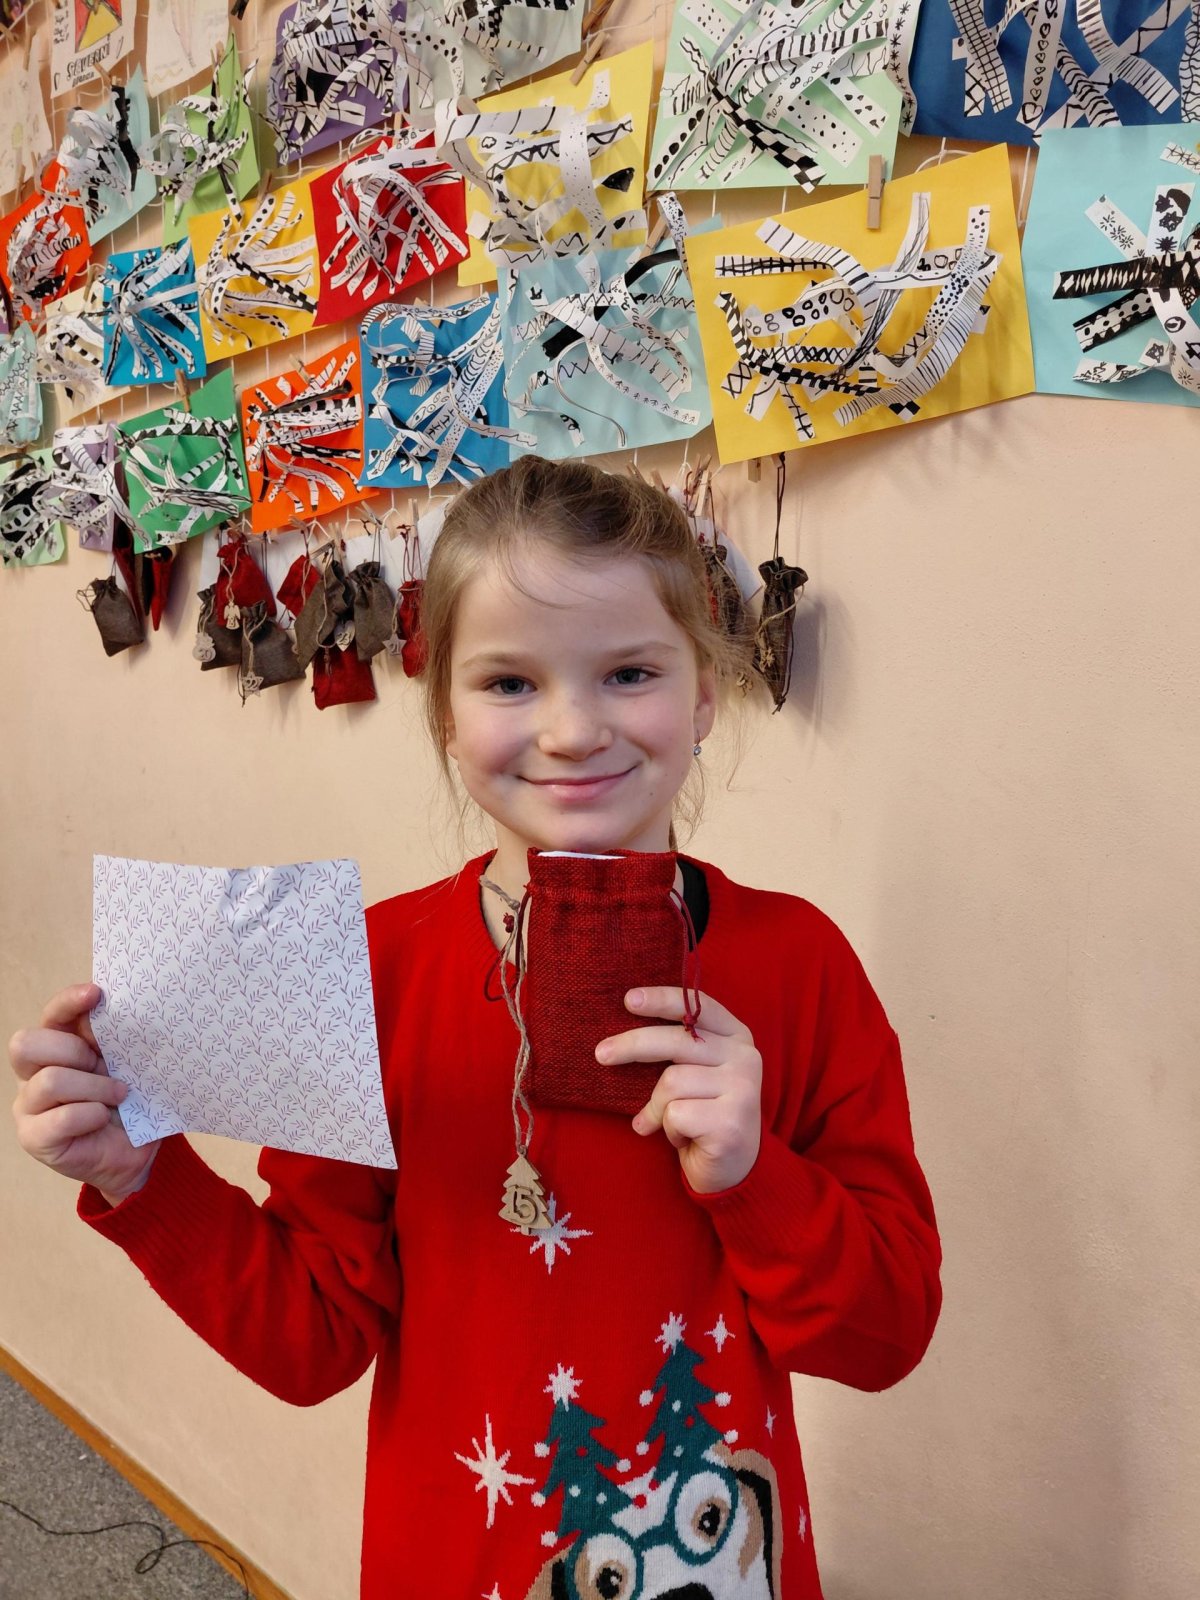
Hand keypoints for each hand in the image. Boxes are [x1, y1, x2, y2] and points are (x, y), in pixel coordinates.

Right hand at [9, 983, 159, 1205]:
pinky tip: (104, 1119)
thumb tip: (122, 1009)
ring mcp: (29, 1107)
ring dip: (94, 1087)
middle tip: (104, 1065)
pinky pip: (60, 1118)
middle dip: (73, 1051)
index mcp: (57, 1045)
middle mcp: (33, 1073)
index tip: (97, 994)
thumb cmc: (131, 1101)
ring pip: (49, 1081)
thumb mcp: (127, 1063)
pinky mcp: (34, 1138)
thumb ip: (117, 1038)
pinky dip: (91, 1115)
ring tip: (119, 1096)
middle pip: (27, 1043)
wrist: (139, 1150)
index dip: (69, 1001)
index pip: (51, 1014)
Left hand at [596, 988, 762, 1194]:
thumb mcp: (696, 1072)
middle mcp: (746, 1058)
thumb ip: (677, 1047)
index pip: (698, 1007)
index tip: (628, 1000)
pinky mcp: (731, 1123)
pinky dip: (666, 1129)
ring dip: (656, 1107)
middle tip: (601, 1054)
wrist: (733, 1169)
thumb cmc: (704, 1113)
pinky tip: (683, 1138)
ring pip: (671, 1083)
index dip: (662, 999)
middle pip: (676, 1041)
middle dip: (632, 1046)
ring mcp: (743, 1090)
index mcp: (737, 1037)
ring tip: (666, 1121)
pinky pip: (674, 1114)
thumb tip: (621, 1033)